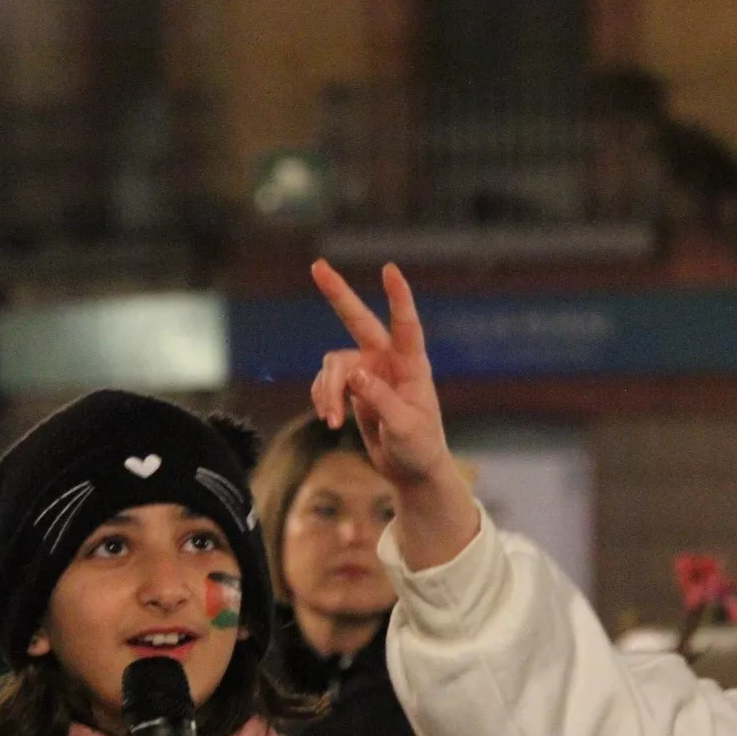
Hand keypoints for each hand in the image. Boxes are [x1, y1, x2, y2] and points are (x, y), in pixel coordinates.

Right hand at [311, 260, 478, 569]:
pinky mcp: (353, 388)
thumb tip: (353, 375)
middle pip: (359, 321)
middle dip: (338, 295)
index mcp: (412, 366)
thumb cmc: (419, 448)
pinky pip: (326, 382)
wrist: (412, 470)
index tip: (390, 269)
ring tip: (332, 421)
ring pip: (334, 364)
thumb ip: (380, 400)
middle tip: (317, 265)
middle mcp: (389, 362)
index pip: (406, 326)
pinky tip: (329, 420)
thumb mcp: (404, 428)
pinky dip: (323, 399)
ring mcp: (368, 372)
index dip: (398, 297)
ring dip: (327, 391)